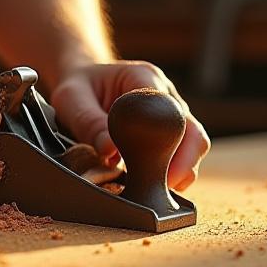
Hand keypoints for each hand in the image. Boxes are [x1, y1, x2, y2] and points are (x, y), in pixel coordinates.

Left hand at [50, 61, 210, 190]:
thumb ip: (88, 123)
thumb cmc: (78, 87)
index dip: (167, 139)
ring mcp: (172, 114)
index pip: (167, 108)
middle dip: (184, 162)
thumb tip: (109, 150)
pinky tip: (155, 184)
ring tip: (158, 189)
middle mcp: (165, 95)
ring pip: (194, 145)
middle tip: (163, 187)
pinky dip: (174, 173)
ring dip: (182, 170)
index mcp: (143, 78)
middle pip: (192, 130)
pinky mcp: (169, 133)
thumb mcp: (71, 99)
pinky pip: (183, 155)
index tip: (156, 168)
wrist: (83, 83)